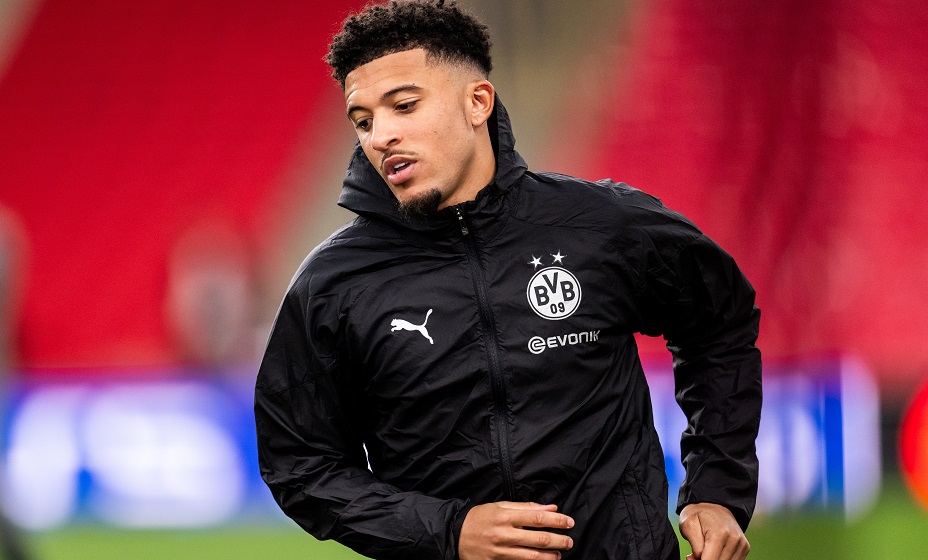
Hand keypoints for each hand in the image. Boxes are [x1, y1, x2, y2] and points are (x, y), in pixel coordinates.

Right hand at [459, 501, 574, 559]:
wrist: (455, 535)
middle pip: (539, 539)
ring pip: (533, 556)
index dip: (557, 521)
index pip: (538, 518)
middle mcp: (504, 534)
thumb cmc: (480, 518)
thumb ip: (526, 507)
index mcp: (506, 516)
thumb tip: (551, 508)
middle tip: (569, 541)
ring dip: (550, 556)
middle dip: (559, 540)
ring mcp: (501, 551)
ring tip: (559, 554)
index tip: (569, 522)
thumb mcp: (500, 506)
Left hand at [679, 502, 749, 559]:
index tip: (692, 556)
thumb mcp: (688, 525)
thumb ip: (695, 546)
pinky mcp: (745, 547)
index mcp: (720, 534)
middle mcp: (734, 540)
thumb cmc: (698, 514)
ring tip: (705, 551)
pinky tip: (714, 551)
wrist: (714, 503)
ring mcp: (742, 544)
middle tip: (696, 553)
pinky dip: (722, 559)